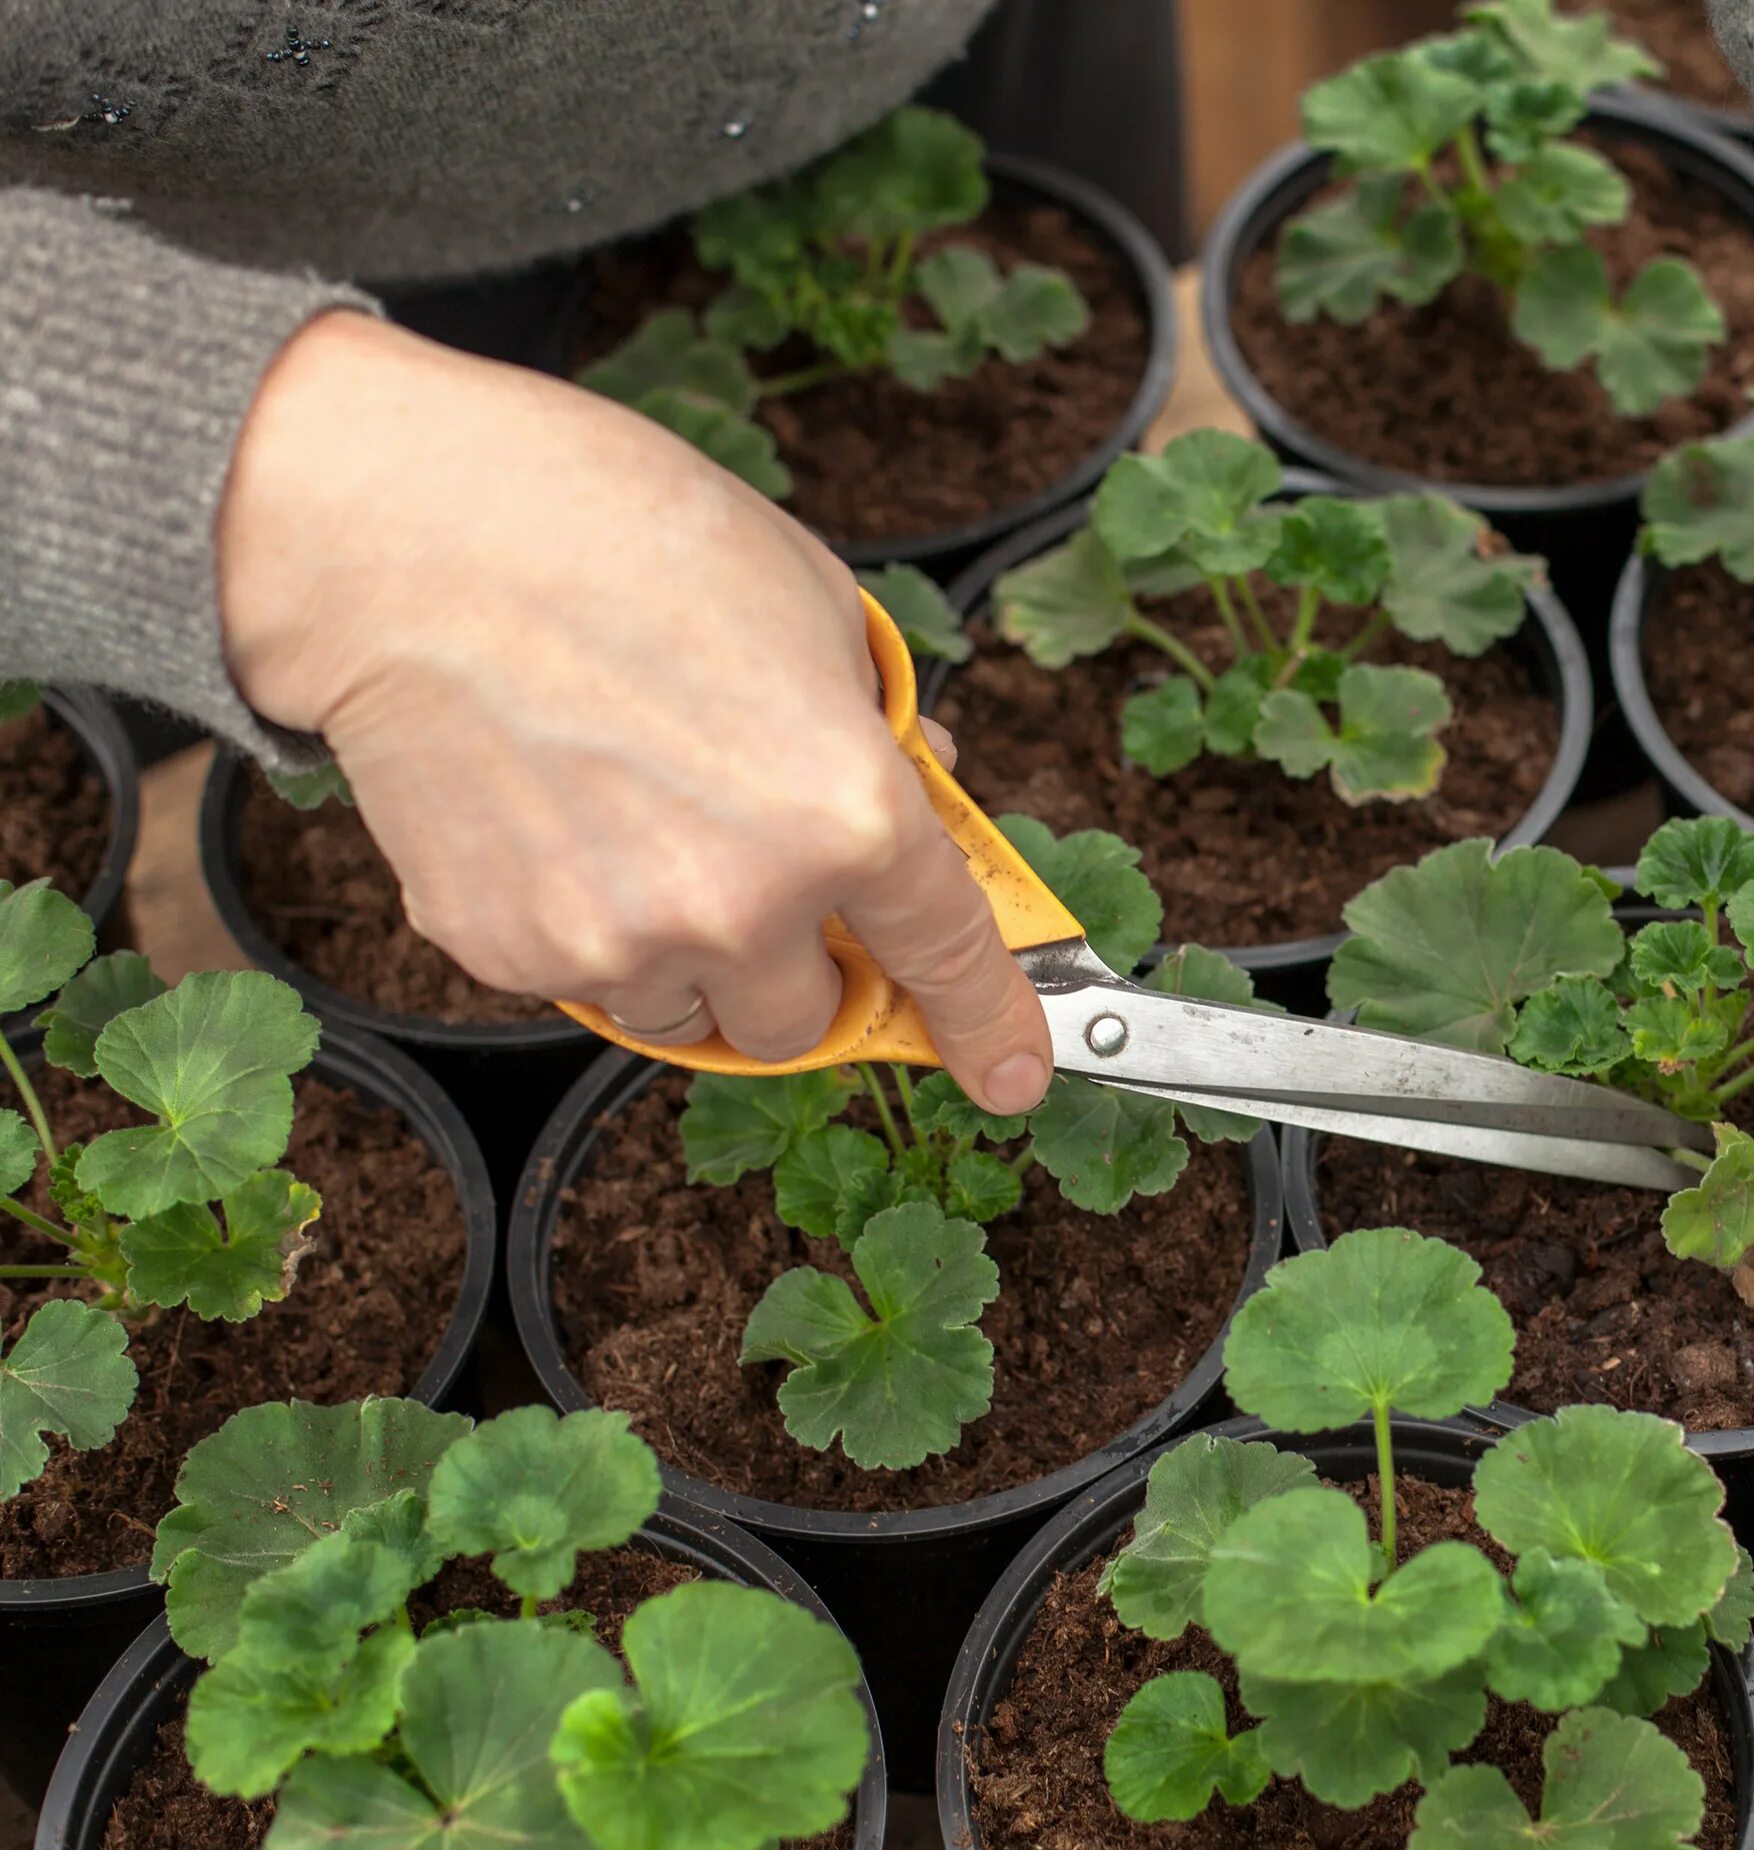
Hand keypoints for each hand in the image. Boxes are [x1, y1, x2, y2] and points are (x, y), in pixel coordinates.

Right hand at [218, 311, 1052, 1112]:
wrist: (406, 537)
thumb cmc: (615, 536)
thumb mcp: (812, 603)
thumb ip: (879, 722)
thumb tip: (922, 787)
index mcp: (848, 813)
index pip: (948, 958)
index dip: (989, 1027)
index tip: (1013, 1076)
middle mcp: (744, 903)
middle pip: (803, 1020)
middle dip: (800, 964)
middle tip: (759, 873)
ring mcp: (620, 941)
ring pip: (692, 1015)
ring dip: (693, 956)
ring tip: (639, 822)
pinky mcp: (509, 950)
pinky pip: (586, 980)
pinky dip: (589, 925)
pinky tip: (558, 813)